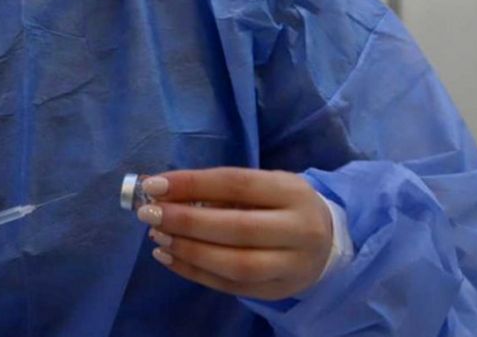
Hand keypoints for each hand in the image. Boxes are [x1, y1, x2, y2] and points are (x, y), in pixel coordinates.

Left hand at [136, 168, 331, 300]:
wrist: (327, 241)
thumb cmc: (281, 205)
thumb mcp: (262, 185)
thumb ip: (217, 188)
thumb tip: (160, 189)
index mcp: (292, 192)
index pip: (238, 184)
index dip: (193, 184)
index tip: (154, 184)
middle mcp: (299, 230)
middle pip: (238, 228)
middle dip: (186, 221)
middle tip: (149, 213)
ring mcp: (291, 266)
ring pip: (235, 264)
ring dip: (189, 250)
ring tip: (157, 236)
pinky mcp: (277, 292)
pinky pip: (230, 287)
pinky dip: (193, 272)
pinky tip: (168, 257)